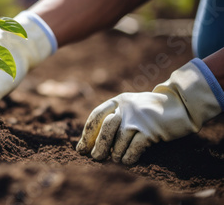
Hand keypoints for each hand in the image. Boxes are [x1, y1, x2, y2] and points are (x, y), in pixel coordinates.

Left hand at [76, 59, 222, 164]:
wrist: (181, 104)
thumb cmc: (150, 111)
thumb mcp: (129, 108)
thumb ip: (112, 120)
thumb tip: (91, 143)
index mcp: (118, 101)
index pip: (96, 117)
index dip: (87, 134)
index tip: (81, 148)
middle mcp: (126, 108)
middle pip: (105, 130)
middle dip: (99, 146)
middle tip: (95, 157)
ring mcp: (139, 119)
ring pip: (119, 141)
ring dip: (115, 154)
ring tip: (115, 158)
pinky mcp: (151, 130)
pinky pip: (134, 148)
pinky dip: (128, 157)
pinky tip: (126, 160)